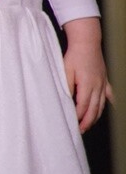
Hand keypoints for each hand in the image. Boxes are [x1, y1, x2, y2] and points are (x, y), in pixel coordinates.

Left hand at [63, 17, 112, 132]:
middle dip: (87, 122)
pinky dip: (109, 104)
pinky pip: (109, 95)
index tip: (73, 125)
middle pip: (94, 109)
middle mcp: (98, 87)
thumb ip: (67, 86)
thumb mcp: (65, 71)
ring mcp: (103, 84)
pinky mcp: (105, 80)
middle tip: (80, 131)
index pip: (82, 106)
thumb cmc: (74, 55)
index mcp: (87, 85)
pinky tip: (109, 109)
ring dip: (95, 116)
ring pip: (101, 105)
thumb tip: (66, 100)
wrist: (87, 42)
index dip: (78, 117)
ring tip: (89, 124)